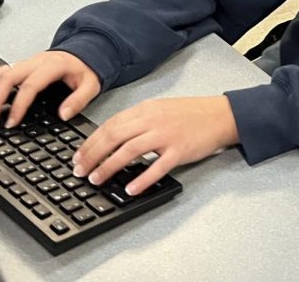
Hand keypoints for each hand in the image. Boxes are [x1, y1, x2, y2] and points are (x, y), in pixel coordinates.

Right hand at [0, 50, 99, 127]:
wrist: (85, 51)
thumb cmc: (85, 70)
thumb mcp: (91, 85)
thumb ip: (78, 100)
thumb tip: (63, 115)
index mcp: (52, 66)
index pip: (30, 86)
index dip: (18, 105)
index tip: (11, 123)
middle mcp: (35, 62)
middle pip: (8, 77)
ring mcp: (26, 62)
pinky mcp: (20, 65)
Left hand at [72, 96, 238, 195]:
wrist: (220, 115)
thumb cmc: (190, 114)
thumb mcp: (160, 109)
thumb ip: (138, 121)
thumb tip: (112, 138)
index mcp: (146, 109)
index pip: (110, 125)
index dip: (91, 141)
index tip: (78, 156)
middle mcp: (153, 120)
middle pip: (114, 136)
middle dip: (93, 154)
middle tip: (80, 170)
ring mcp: (166, 135)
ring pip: (130, 150)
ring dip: (109, 166)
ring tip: (96, 179)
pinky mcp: (179, 150)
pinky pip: (157, 167)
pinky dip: (141, 179)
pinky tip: (130, 189)